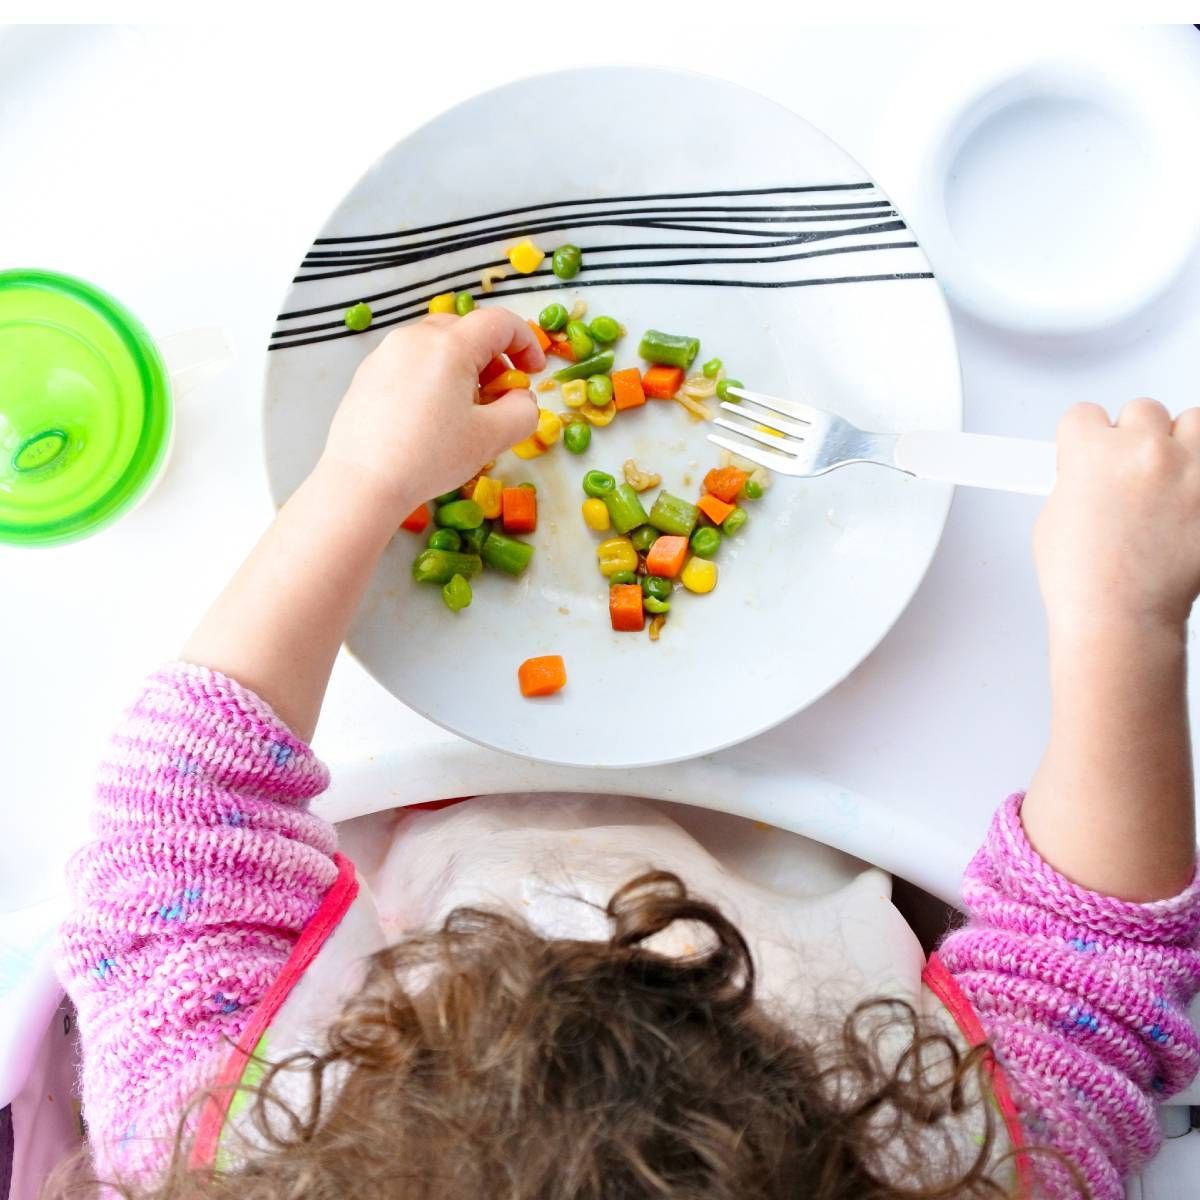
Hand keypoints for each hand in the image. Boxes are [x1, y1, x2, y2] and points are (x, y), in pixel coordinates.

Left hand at [320, 308, 544, 520]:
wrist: (362, 482)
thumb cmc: (430, 457)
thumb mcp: (492, 438)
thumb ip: (523, 411)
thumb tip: (522, 399)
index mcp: (450, 345)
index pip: (500, 322)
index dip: (527, 343)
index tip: (534, 373)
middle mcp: (415, 337)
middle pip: (467, 329)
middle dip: (493, 356)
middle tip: (500, 394)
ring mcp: (386, 353)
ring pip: (437, 344)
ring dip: (462, 366)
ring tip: (464, 408)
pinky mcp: (367, 373)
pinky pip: (411, 361)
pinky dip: (433, 375)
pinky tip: (430, 415)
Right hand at [1035, 399, 1199, 637]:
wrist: (1122, 618)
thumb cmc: (1085, 581)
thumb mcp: (1053, 520)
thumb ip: (1074, 481)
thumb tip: (1090, 473)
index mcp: (1093, 453)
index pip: (1084, 415)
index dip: (1083, 438)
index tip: (1088, 452)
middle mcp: (1146, 452)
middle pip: (1142, 410)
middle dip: (1133, 438)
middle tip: (1128, 472)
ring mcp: (1192, 470)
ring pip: (1194, 422)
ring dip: (1180, 443)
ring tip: (1168, 477)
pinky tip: (1188, 499)